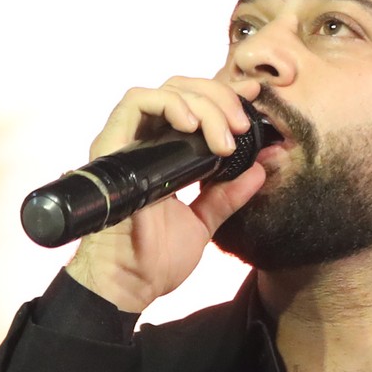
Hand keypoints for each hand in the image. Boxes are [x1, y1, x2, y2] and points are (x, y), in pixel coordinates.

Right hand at [62, 76, 273, 313]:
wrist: (131, 282)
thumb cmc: (156, 259)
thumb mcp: (204, 221)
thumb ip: (228, 195)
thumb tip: (259, 171)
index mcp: (164, 154)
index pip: (193, 105)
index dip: (224, 94)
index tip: (253, 99)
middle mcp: (144, 141)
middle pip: (183, 89)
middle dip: (220, 99)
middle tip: (241, 127)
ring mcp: (127, 141)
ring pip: (166, 89)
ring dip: (202, 103)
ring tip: (222, 136)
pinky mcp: (112, 144)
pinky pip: (137, 101)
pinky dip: (169, 103)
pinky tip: (191, 124)